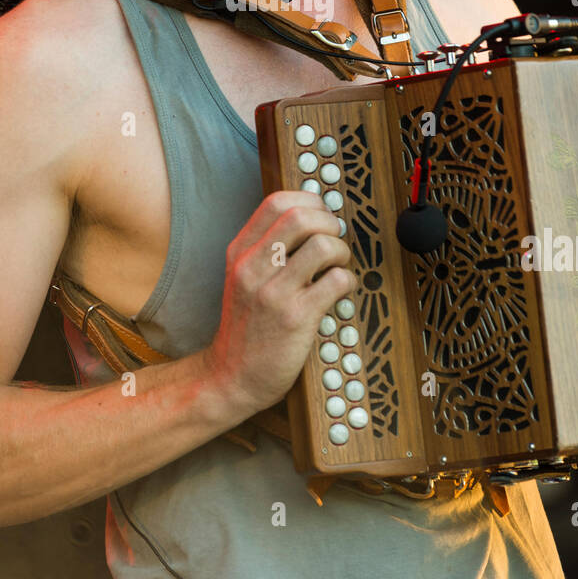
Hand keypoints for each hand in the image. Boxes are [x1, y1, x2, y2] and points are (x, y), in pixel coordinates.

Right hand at [203, 189, 354, 416]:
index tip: (321, 215)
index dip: (308, 201)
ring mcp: (272, 293)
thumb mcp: (241, 278)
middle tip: (334, 240)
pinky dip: (347, 281)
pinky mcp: (295, 318)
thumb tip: (309, 218)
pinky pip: (336, 281)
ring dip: (341, 252)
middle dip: (329, 223)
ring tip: (337, 267)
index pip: (276, 202)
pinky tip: (339, 292)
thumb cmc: (245, 326)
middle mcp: (252, 267)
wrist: (230, 377)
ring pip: (323, 246)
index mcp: (239, 252)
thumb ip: (266, 248)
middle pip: (301, 216)